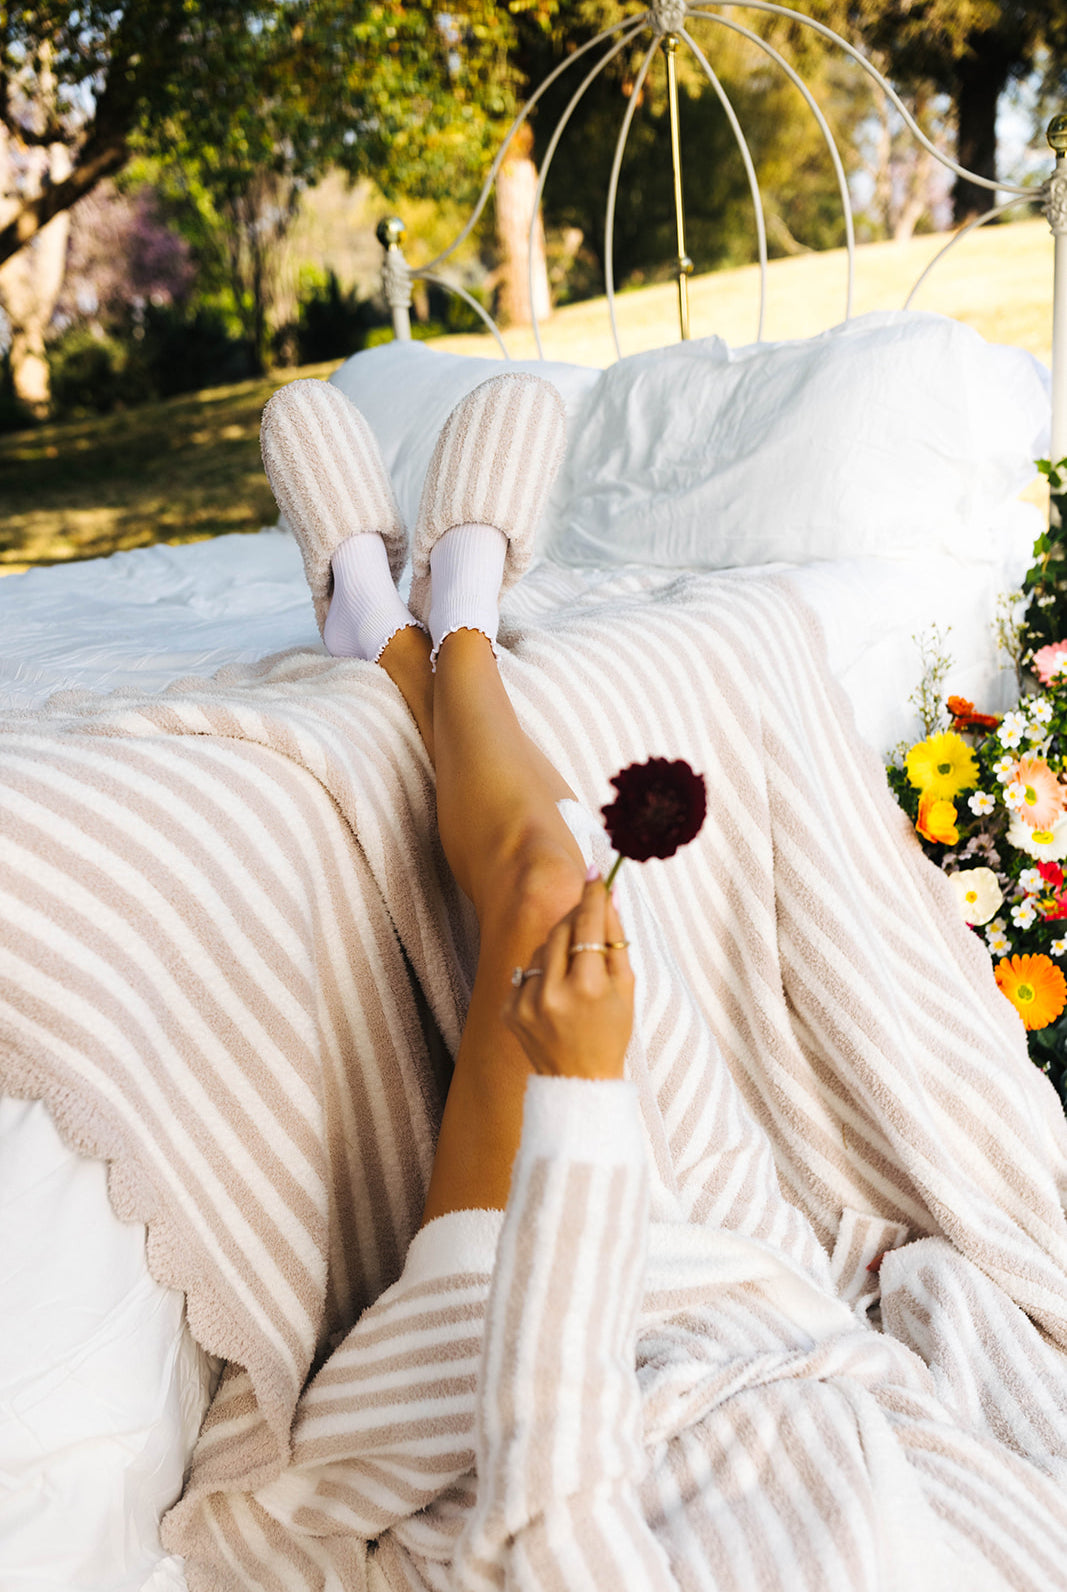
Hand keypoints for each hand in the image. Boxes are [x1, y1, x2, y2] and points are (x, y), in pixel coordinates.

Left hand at [504, 875, 633, 1079]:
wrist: (579, 1082)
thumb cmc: (610, 1031)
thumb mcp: (625, 987)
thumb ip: (616, 939)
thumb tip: (609, 897)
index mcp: (587, 987)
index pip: (588, 925)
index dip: (592, 896)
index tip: (595, 873)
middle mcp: (552, 993)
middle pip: (560, 929)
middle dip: (575, 918)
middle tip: (588, 915)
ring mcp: (526, 1002)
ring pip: (540, 949)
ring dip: (557, 950)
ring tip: (574, 976)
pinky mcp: (508, 1010)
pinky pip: (525, 973)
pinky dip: (540, 975)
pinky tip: (554, 998)